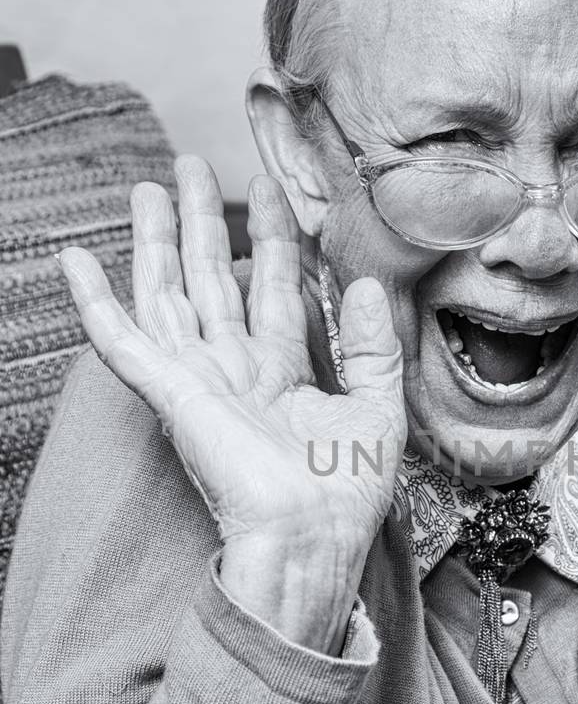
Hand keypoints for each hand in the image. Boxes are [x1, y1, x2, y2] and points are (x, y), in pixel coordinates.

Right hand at [58, 156, 405, 647]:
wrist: (310, 539)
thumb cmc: (345, 494)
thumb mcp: (377, 410)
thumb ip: (371, 346)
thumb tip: (365, 284)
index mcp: (284, 375)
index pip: (275, 288)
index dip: (274, 237)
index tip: (275, 188)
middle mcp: (236, 371)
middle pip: (214, 279)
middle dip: (204, 221)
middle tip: (192, 164)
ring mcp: (198, 380)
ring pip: (168, 294)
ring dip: (156, 241)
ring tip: (147, 187)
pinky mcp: (170, 393)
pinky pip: (122, 340)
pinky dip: (94, 300)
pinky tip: (74, 259)